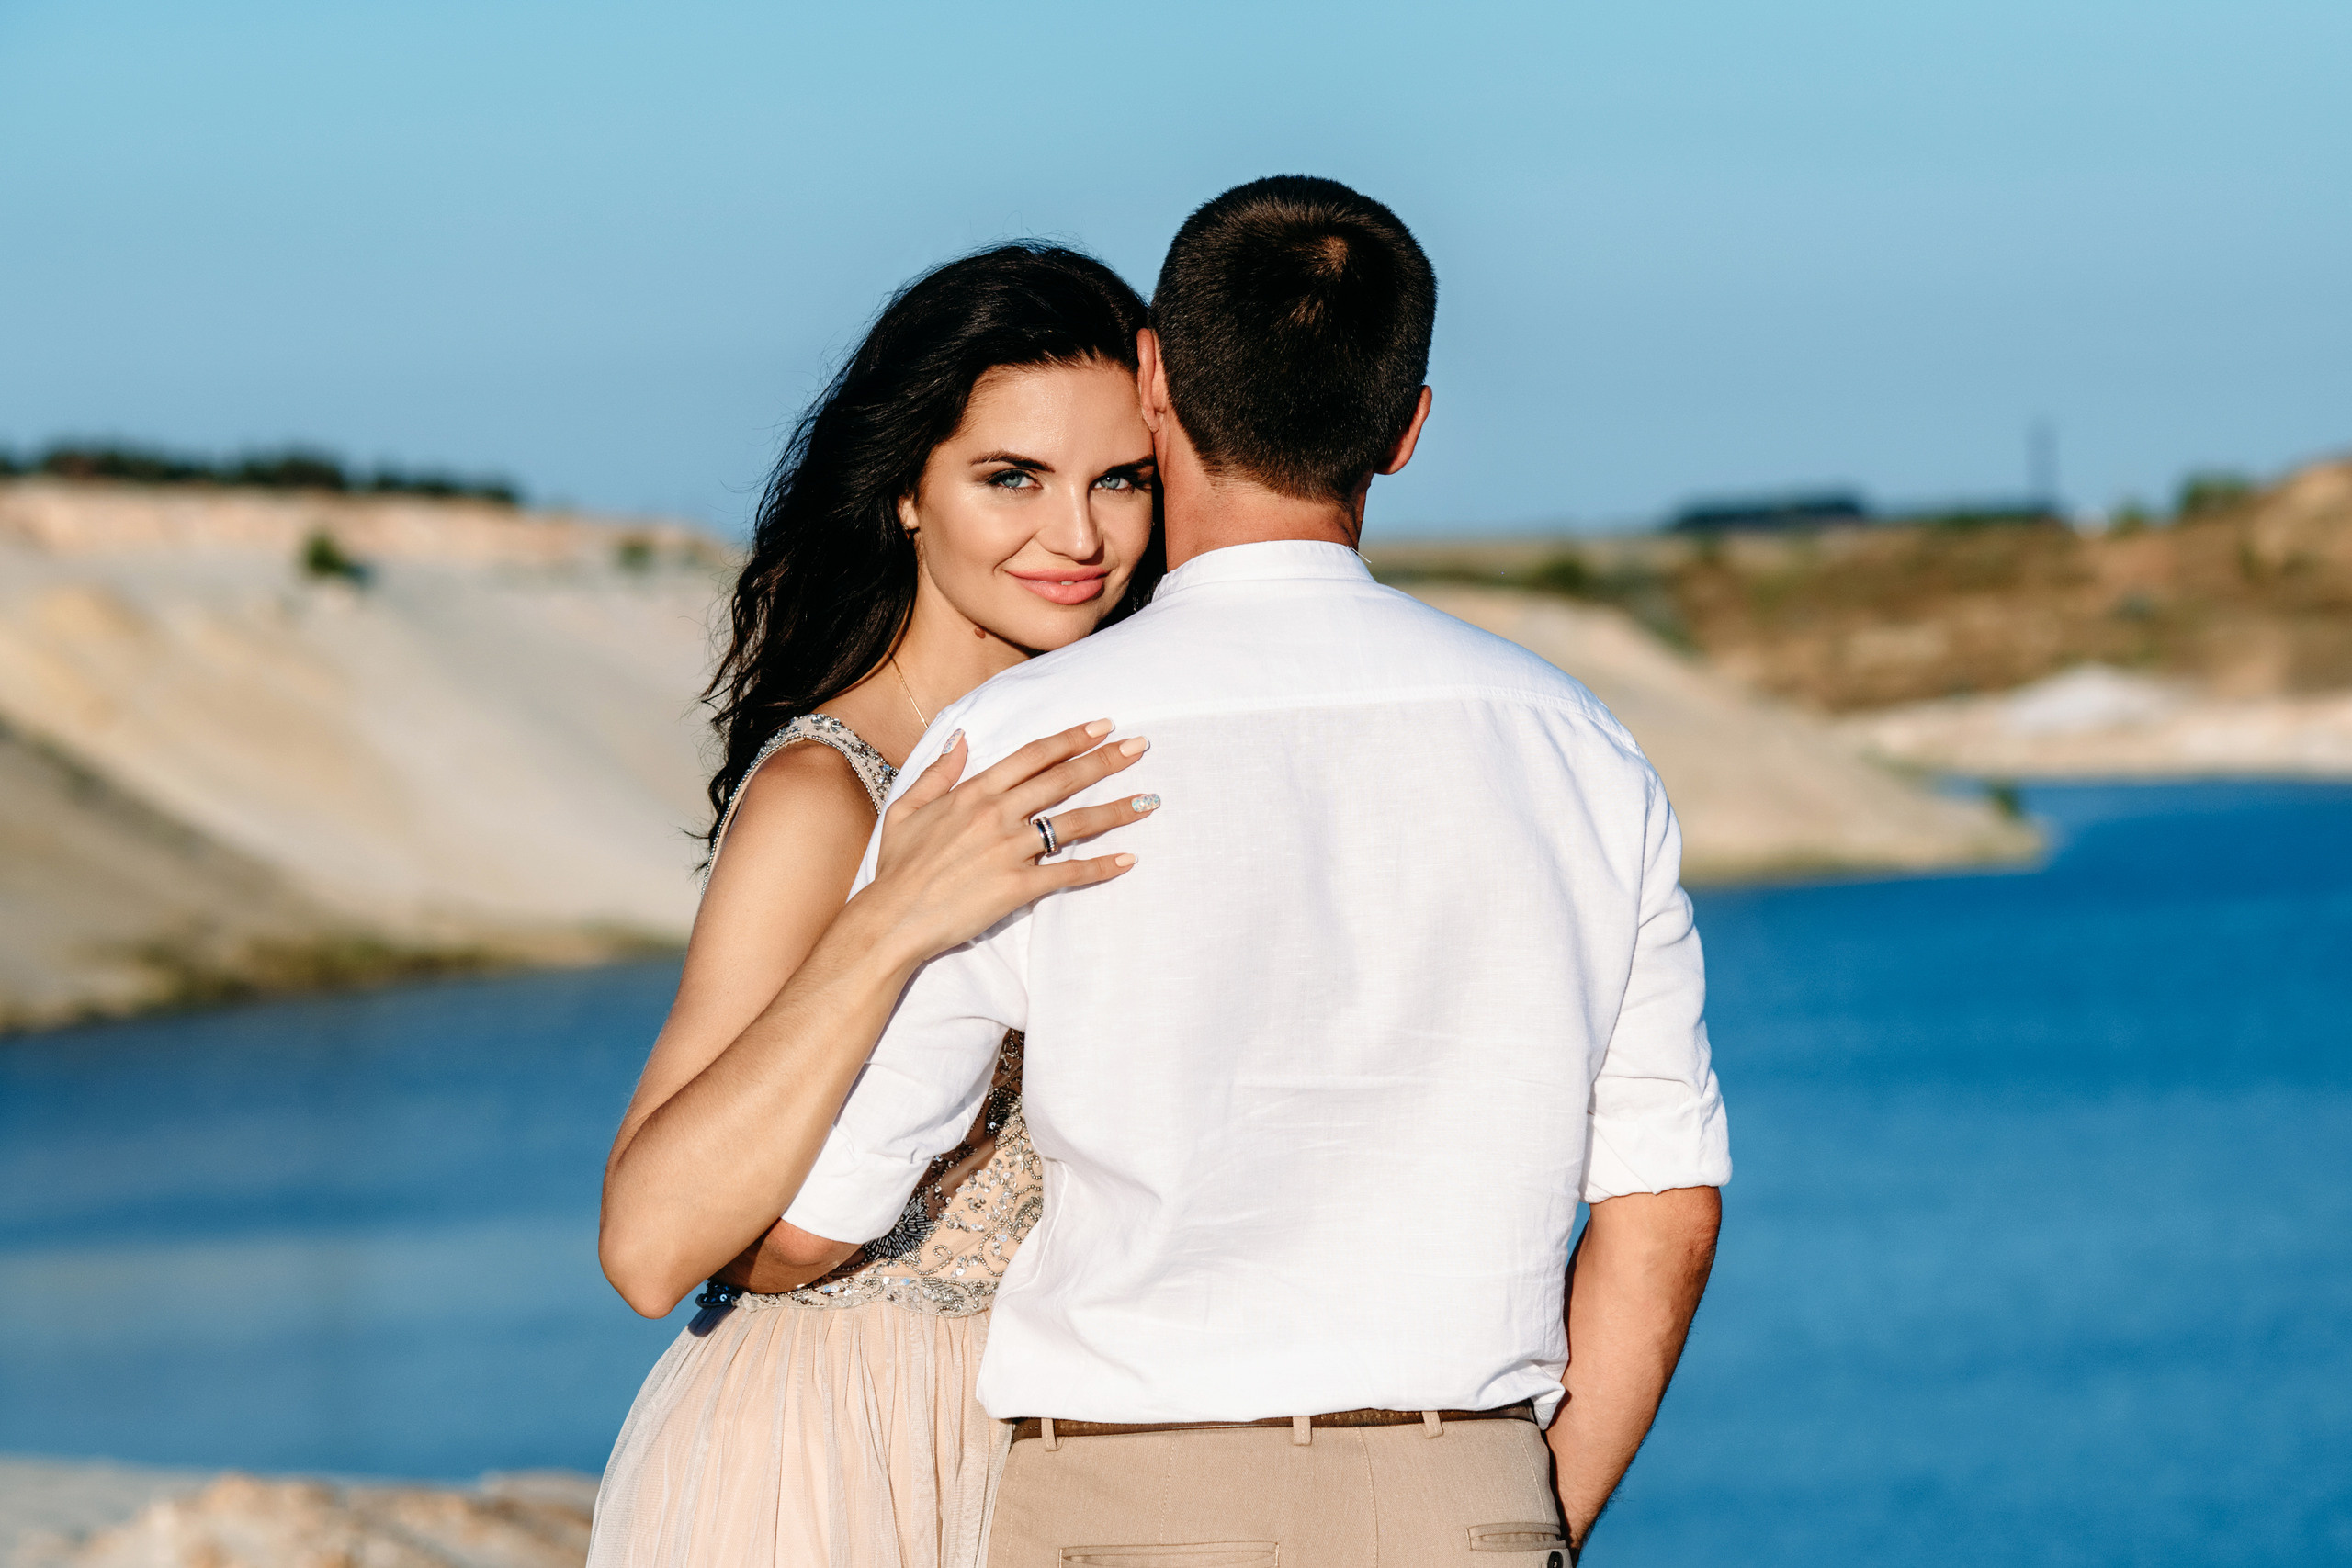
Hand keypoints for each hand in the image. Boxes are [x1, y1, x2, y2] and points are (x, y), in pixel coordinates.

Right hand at [855, 719, 1154, 962]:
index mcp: (974, 793)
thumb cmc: (897, 867)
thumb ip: (938, 772)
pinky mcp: (1017, 887)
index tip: (1102, 726)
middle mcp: (996, 814)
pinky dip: (1101, 868)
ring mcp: (1009, 850)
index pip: (1032, 756)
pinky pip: (1068, 874)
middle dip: (1105, 760)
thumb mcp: (906, 808)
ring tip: (1149, 800)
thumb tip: (960, 738)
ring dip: (1116, 810)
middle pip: (1062, 780)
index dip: (1071, 738)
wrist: (892, 918)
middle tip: (1140, 746)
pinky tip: (1128, 859)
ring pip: (1074, 823)